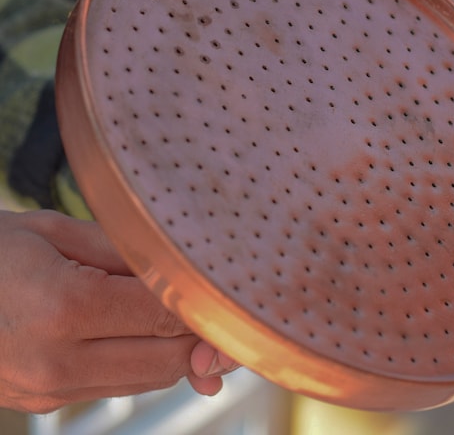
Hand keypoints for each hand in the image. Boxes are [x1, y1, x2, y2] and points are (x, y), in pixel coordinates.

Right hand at [0, 210, 238, 412]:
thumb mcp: (58, 232)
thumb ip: (127, 259)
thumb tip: (185, 285)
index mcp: (64, 308)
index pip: (165, 315)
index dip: (205, 306)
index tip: (229, 289)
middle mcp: (57, 362)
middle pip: (166, 359)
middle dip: (201, 335)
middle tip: (219, 302)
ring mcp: (47, 391)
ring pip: (149, 379)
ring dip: (175, 350)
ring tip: (180, 310)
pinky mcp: (43, 403)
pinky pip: (120, 386)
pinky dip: (144, 361)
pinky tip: (144, 330)